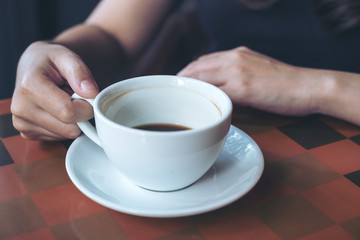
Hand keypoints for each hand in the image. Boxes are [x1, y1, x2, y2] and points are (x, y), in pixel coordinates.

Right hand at [11, 41, 98, 140]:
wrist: (32, 67)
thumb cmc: (51, 61)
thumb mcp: (67, 56)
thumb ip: (80, 72)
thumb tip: (91, 93)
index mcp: (30, 87)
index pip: (68, 112)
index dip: (86, 107)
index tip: (87, 95)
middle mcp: (21, 108)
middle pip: (69, 128)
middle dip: (81, 115)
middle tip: (75, 98)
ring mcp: (22, 123)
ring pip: (66, 135)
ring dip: (72, 121)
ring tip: (64, 101)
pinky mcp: (28, 133)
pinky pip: (59, 138)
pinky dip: (64, 126)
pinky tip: (56, 111)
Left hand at [178, 46, 317, 115]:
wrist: (309, 86)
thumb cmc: (285, 82)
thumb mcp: (257, 68)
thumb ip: (238, 72)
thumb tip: (222, 84)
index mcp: (237, 54)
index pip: (203, 60)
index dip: (187, 72)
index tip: (179, 83)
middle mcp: (234, 59)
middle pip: (197, 68)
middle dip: (181, 80)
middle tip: (171, 93)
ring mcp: (238, 73)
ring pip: (203, 78)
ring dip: (188, 90)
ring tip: (177, 101)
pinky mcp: (244, 89)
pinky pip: (216, 93)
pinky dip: (204, 99)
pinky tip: (196, 107)